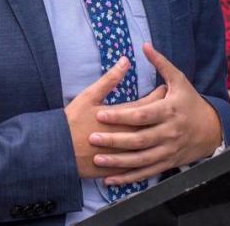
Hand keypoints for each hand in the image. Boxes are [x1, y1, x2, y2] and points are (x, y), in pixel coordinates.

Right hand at [65, 56, 166, 178]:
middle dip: (162, 114)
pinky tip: (152, 152)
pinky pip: (138, 165)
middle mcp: (126, 135)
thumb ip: (110, 79)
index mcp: (121, 116)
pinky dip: (146, 158)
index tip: (164, 89)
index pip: (147, 104)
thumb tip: (125, 60)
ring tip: (163, 127)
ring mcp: (123, 153)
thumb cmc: (73, 121)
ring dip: (157, 135)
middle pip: (151, 124)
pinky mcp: (117, 168)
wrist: (58, 151)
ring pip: (147, 146)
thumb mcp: (89, 96)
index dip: (157, 96)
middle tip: (171, 106)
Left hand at [89, 43, 222, 184]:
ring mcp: (169, 150)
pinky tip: (111, 179)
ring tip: (98, 158)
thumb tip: (145, 45)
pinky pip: (146, 173)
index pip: (142, 115)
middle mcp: (170, 132)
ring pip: (141, 159)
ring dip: (119, 161)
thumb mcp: (179, 80)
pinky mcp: (168, 163)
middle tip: (93, 138)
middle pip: (139, 139)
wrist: (212, 128)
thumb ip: (161, 63)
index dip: (121, 116)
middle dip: (115, 140)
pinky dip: (128, 178)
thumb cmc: (190, 101)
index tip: (100, 114)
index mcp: (170, 111)